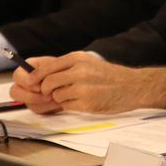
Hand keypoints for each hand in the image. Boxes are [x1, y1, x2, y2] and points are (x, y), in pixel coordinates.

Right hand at [10, 59, 62, 113]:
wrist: (75, 82)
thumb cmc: (66, 70)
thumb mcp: (56, 66)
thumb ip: (44, 72)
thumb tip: (35, 83)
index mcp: (28, 69)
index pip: (17, 75)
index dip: (25, 82)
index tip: (39, 86)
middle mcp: (26, 83)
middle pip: (15, 92)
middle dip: (31, 96)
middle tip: (47, 96)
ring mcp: (30, 95)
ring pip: (27, 103)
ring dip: (43, 102)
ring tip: (56, 97)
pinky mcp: (37, 105)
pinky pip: (38, 110)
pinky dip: (49, 107)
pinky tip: (57, 102)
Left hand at [28, 52, 165, 113]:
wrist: (133, 86)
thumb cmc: (110, 76)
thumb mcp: (88, 62)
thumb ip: (65, 66)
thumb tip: (39, 73)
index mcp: (77, 59)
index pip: (46, 68)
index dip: (36, 77)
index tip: (32, 83)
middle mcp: (79, 71)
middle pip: (48, 83)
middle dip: (47, 90)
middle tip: (54, 93)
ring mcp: (83, 87)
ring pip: (56, 95)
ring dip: (61, 98)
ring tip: (76, 95)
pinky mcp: (87, 103)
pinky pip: (67, 106)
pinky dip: (71, 106)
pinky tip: (83, 101)